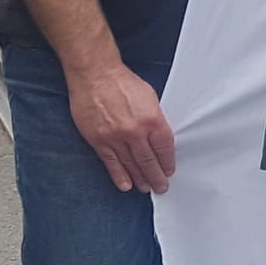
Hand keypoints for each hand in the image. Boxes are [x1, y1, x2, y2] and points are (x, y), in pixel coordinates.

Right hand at [68, 64, 175, 192]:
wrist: (95, 76)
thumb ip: (155, 119)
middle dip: (156, 176)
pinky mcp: (98, 140)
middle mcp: (134, 131)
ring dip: (140, 178)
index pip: (164, 147)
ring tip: (147, 188)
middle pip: (148, 160)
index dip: (168, 162)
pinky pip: (111, 162)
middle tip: (161, 186)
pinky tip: (125, 185)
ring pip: (130, 164)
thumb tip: (158, 137)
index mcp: (151, 119)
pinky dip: (118, 175)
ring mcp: (115, 137)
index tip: (170, 170)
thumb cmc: (123, 83)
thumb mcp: (149, 98)